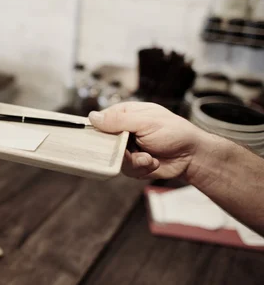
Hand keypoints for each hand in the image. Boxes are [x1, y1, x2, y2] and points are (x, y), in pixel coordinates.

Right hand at [88, 102, 210, 179]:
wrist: (192, 156)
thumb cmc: (174, 132)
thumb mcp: (146, 122)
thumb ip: (118, 120)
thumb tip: (93, 117)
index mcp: (126, 114)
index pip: (101, 120)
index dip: (97, 130)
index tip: (98, 139)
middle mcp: (124, 131)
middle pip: (103, 142)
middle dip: (117, 150)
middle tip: (130, 150)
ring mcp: (127, 148)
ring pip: (113, 158)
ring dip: (133, 161)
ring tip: (149, 157)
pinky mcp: (133, 163)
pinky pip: (125, 169)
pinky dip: (140, 168)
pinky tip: (152, 162)